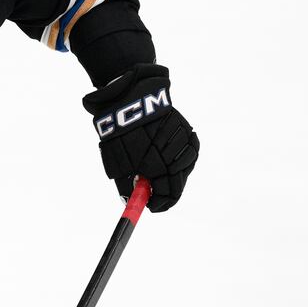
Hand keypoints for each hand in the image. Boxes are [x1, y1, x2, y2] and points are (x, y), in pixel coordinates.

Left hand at [82, 63, 199, 211]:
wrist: (131, 100)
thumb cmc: (121, 134)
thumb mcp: (118, 164)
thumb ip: (128, 185)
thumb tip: (131, 202)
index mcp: (159, 166)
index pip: (168, 196)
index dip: (160, 203)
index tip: (150, 206)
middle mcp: (175, 156)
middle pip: (178, 184)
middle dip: (165, 189)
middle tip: (152, 191)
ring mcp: (184, 142)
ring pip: (185, 167)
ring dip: (172, 171)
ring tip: (157, 164)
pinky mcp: (188, 131)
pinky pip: (189, 150)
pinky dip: (180, 156)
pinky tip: (167, 153)